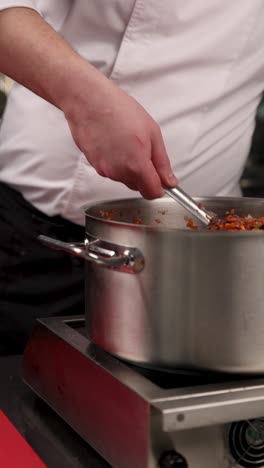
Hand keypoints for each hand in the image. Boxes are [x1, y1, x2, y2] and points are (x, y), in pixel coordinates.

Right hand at [63, 69, 176, 198]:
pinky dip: (115, 161)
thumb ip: (162, 162)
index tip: (162, 179)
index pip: (152, 193)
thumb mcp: (152, 132)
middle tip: (142, 149)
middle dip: (143, 174)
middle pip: (137, 186)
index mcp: (136, 165)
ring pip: (123, 178)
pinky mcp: (94, 165)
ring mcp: (104, 170)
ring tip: (125, 141)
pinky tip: (113, 142)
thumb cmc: (119, 110)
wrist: (89, 100)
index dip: (159, 187)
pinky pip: (111, 170)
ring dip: (128, 167)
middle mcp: (119, 173)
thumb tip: (169, 181)